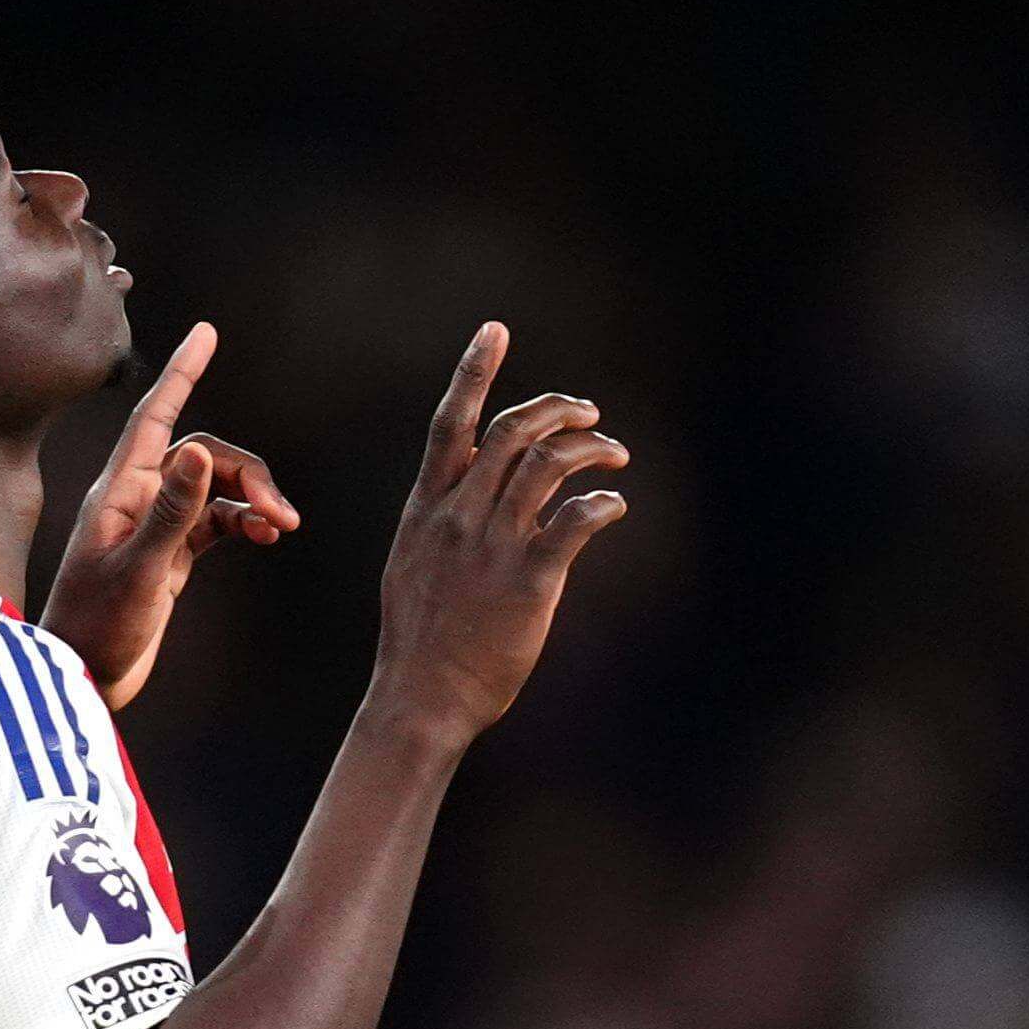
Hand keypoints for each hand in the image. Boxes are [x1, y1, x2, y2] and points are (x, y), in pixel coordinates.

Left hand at [40, 320, 298, 707]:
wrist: (83, 678)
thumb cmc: (96, 627)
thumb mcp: (139, 569)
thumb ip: (172, 512)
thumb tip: (197, 451)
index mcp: (120, 490)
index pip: (155, 416)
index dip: (182, 373)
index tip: (207, 333)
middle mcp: (138, 499)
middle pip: (202, 456)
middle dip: (245, 473)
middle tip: (278, 511)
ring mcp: (157, 527)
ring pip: (215, 489)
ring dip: (251, 500)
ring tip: (281, 527)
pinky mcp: (172, 556)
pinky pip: (216, 522)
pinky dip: (244, 522)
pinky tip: (265, 535)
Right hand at [365, 322, 626, 752]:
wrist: (422, 698)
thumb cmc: (421, 641)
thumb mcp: (415, 566)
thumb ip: (445, 524)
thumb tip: (480, 500)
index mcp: (428, 509)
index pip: (450, 424)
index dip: (474, 371)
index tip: (495, 330)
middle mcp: (459, 517)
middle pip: (512, 432)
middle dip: (557, 409)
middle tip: (588, 412)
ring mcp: (492, 546)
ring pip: (547, 464)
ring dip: (589, 448)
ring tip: (613, 454)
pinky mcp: (529, 579)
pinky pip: (575, 521)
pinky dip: (602, 502)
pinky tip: (614, 503)